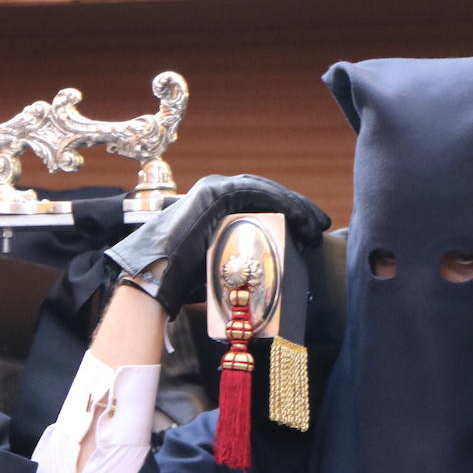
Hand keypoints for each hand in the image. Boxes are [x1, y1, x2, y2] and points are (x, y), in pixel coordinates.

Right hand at [106, 174, 329, 317]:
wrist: (155, 279)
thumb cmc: (180, 282)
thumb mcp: (215, 267)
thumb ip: (234, 265)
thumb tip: (258, 281)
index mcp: (211, 207)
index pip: (256, 201)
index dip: (285, 211)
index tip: (306, 231)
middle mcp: (212, 192)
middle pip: (264, 194)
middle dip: (295, 208)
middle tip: (317, 227)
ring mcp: (213, 189)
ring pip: (265, 191)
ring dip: (295, 206)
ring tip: (315, 227)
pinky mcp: (216, 193)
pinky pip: (260, 193)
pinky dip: (284, 204)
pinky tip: (302, 219)